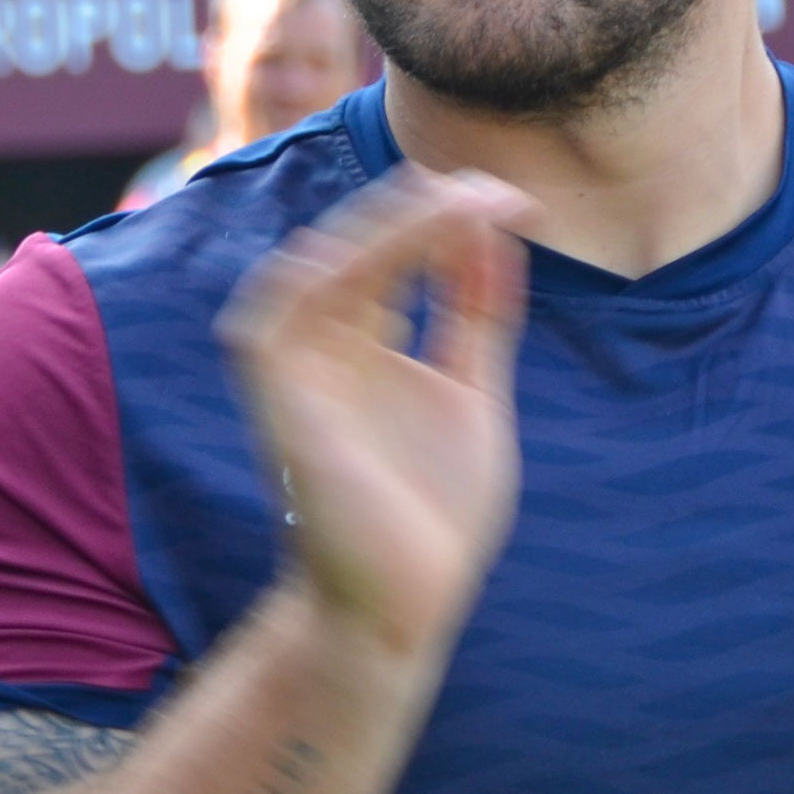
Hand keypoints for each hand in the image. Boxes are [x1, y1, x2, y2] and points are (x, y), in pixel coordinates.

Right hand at [219, 169, 529, 665]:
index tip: (520, 204)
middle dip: (422, 208)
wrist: (406, 602)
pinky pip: (283, 306)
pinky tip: (400, 242)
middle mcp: (322, 344)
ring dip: (387, 225)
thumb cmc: (432, 516)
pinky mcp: (273, 393)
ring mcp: (293, 366)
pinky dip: (334, 264)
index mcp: (364, 343)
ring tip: (457, 205)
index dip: (450, 220)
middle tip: (493, 192)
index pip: (397, 253)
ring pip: (321, 261)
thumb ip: (477, 314)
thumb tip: (498, 230)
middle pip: (359, 245)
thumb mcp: (472, 393)